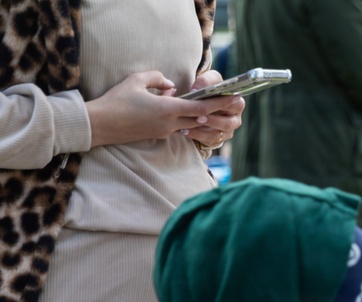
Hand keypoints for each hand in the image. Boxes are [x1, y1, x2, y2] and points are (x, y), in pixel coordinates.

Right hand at [85, 70, 242, 147]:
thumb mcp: (136, 81)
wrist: (100, 125)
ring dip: (202, 117)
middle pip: (200, 117)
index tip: (234, 98)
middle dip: (217, 110)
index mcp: (168, 109)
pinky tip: (189, 114)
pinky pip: (178, 127)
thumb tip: (172, 85)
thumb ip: (158, 79)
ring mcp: (165, 131)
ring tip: (215, 109)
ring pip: (190, 123)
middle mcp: (171, 123)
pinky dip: (186, 121)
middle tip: (232, 103)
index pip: (201, 106)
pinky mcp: (159, 135)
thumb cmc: (116, 100)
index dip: (219, 103)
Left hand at [183, 70, 245, 147]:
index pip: (234, 105)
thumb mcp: (209, 80)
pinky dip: (196, 137)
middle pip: (227, 124)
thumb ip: (205, 80)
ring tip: (187, 127)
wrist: (202, 102)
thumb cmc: (209, 89)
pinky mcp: (218, 140)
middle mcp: (235, 120)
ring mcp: (227, 132)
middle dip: (212, 121)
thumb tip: (197, 90)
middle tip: (198, 118)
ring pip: (216, 135)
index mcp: (237, 104)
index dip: (222, 104)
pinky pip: (208, 142)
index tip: (209, 103)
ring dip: (201, 132)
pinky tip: (184, 131)